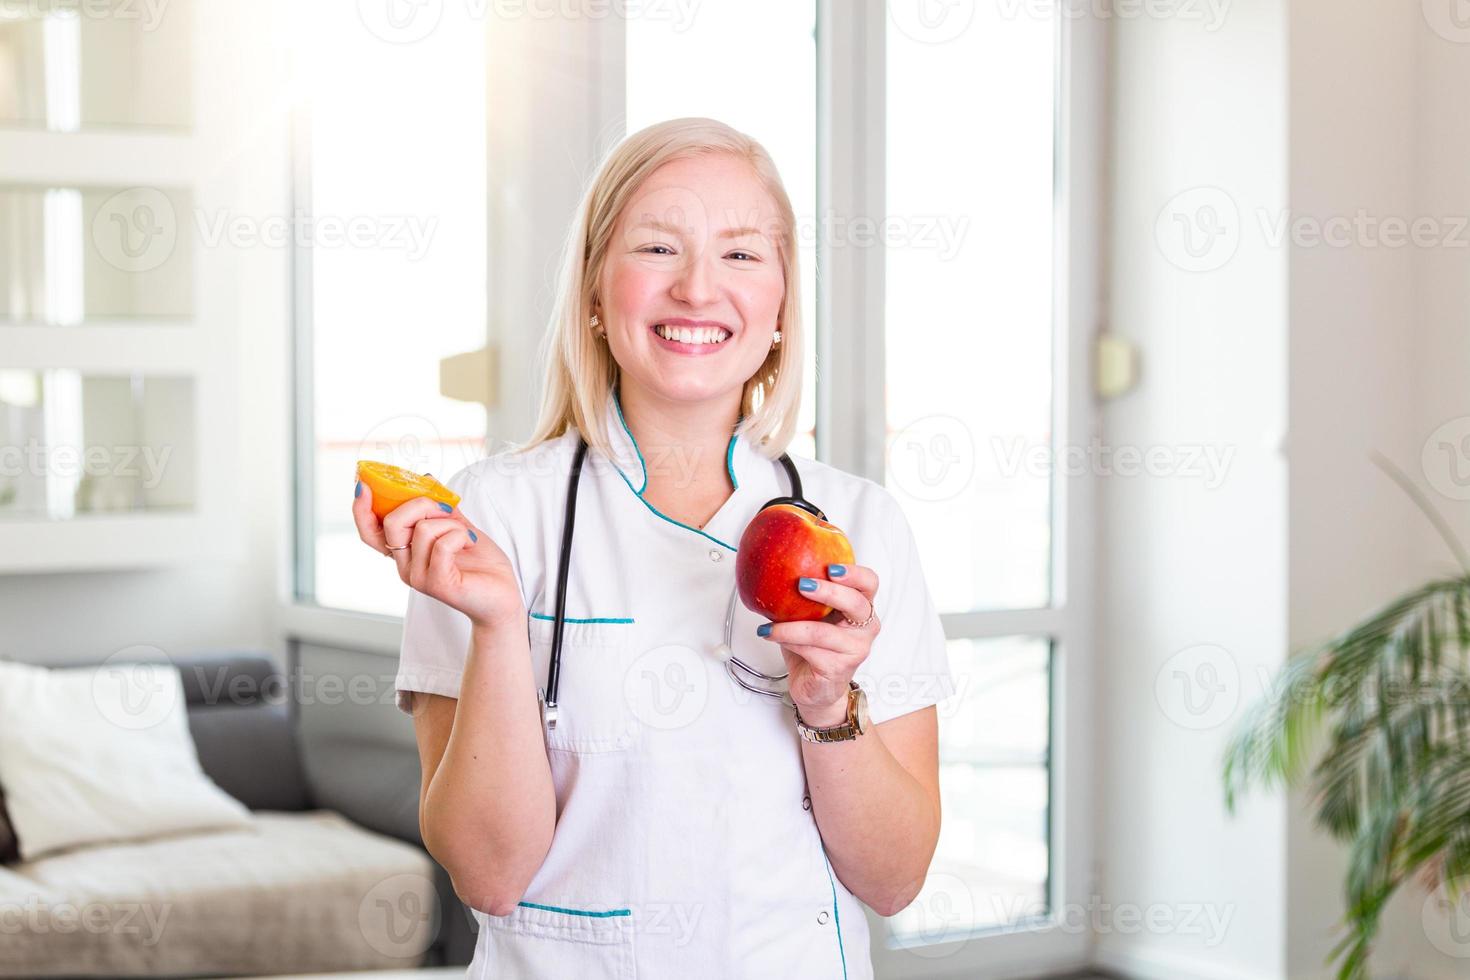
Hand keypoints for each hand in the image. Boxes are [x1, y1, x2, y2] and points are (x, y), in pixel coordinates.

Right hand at [352, 478, 522, 628]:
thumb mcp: (459, 526)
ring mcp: (418, 577)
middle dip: (421, 504)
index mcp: (405, 552)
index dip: (361, 509)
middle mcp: (405, 566)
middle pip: (392, 522)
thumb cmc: (481, 565)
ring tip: (466, 536)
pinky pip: (442, 544)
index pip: (370, 532)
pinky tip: (469, 544)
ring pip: (422, 529)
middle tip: (446, 510)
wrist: (503, 596)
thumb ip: (441, 507)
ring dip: (451, 523)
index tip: (363, 485)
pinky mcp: (436, 584)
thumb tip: (426, 479)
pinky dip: (460, 535)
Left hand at [756, 563, 880, 726]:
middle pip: (856, 603)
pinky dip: (787, 640)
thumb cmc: (815, 648)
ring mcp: (855, 650)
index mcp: (861, 608)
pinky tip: (770, 635)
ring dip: (791, 626)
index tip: (831, 567)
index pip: (869, 583)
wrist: (815, 688)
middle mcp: (865, 628)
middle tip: (802, 585)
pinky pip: (809, 650)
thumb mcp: (812, 615)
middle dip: (829, 591)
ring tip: (769, 624)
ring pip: (822, 632)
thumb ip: (806, 595)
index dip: (854, 573)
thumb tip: (775, 570)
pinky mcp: (839, 668)